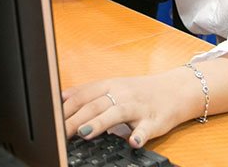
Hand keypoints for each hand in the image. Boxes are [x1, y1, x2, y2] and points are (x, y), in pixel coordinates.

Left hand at [62, 69, 196, 148]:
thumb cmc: (140, 91)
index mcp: (109, 85)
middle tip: (59, 133)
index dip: (65, 106)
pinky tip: (132, 142)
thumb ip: (90, 94)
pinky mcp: (153, 120)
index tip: (51, 118)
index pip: (82, 95)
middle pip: (94, 105)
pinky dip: (139, 135)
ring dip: (99, 123)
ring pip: (115, 113)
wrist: (175, 90)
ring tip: (84, 133)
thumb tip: (61, 100)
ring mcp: (137, 106)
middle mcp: (121, 93)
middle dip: (74, 119)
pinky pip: (145, 129)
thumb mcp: (113, 87)